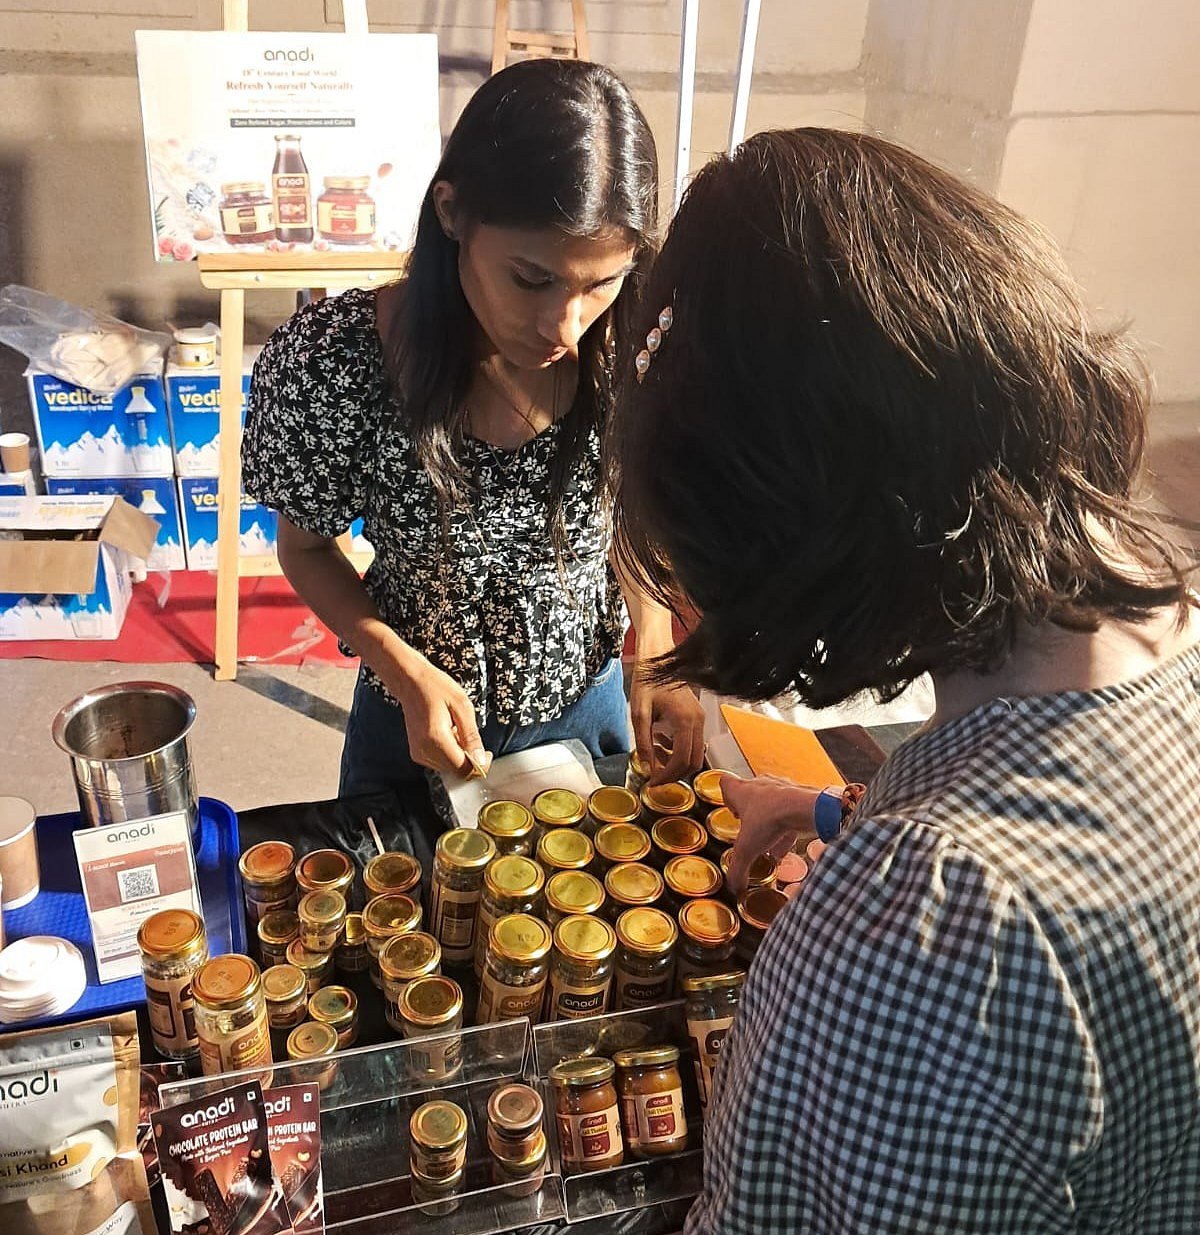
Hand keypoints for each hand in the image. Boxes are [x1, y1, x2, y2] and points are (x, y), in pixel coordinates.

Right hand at [389, 653, 486, 776]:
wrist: (411, 682)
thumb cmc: (436, 688)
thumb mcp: (462, 706)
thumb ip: (471, 735)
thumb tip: (480, 760)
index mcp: (436, 739)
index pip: (462, 769)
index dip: (479, 765)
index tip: (486, 752)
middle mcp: (424, 751)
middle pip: (456, 771)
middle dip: (470, 760)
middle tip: (473, 738)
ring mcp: (418, 753)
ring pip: (449, 768)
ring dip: (460, 756)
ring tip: (457, 732)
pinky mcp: (417, 753)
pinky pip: (440, 762)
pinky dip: (450, 753)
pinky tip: (449, 736)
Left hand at [629, 670, 706, 784]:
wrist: (658, 658)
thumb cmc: (648, 681)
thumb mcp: (639, 714)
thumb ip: (643, 742)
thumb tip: (647, 767)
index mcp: (685, 721)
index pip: (681, 761)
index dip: (667, 776)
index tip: (652, 782)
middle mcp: (698, 721)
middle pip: (693, 762)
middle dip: (674, 774)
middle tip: (654, 778)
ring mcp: (700, 719)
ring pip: (695, 754)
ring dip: (677, 763)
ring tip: (655, 758)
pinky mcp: (697, 716)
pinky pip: (693, 743)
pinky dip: (679, 751)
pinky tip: (661, 742)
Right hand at [721, 774, 818, 896]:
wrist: (805, 809)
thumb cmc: (771, 818)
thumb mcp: (747, 850)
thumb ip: (738, 869)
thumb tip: (734, 888)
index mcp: (742, 791)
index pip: (726, 783)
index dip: (726, 796)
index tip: (731, 810)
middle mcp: (761, 785)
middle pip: (750, 793)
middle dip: (750, 813)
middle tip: (750, 830)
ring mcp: (782, 788)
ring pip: (772, 803)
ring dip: (770, 820)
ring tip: (770, 842)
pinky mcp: (800, 796)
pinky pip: (791, 812)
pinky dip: (788, 827)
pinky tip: (787, 845)